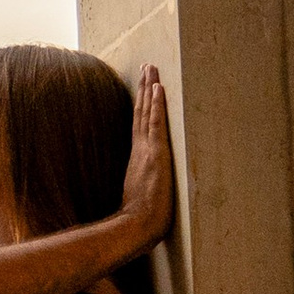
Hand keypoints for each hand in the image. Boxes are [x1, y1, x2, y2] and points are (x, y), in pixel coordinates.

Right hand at [114, 64, 174, 255]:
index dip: (142, 105)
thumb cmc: (138, 219)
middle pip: (142, 113)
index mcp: (138, 159)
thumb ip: (140, 189)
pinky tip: (158, 88)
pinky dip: (156, 104)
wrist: (136, 226)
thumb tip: (142, 192)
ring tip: (151, 69)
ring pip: (148, 113)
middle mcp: (141, 150)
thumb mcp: (140, 199)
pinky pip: (156, 123)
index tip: (144, 86)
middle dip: (145, 89)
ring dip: (150, 89)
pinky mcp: (156, 153)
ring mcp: (148, 150)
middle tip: (147, 67)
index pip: (140, 125)